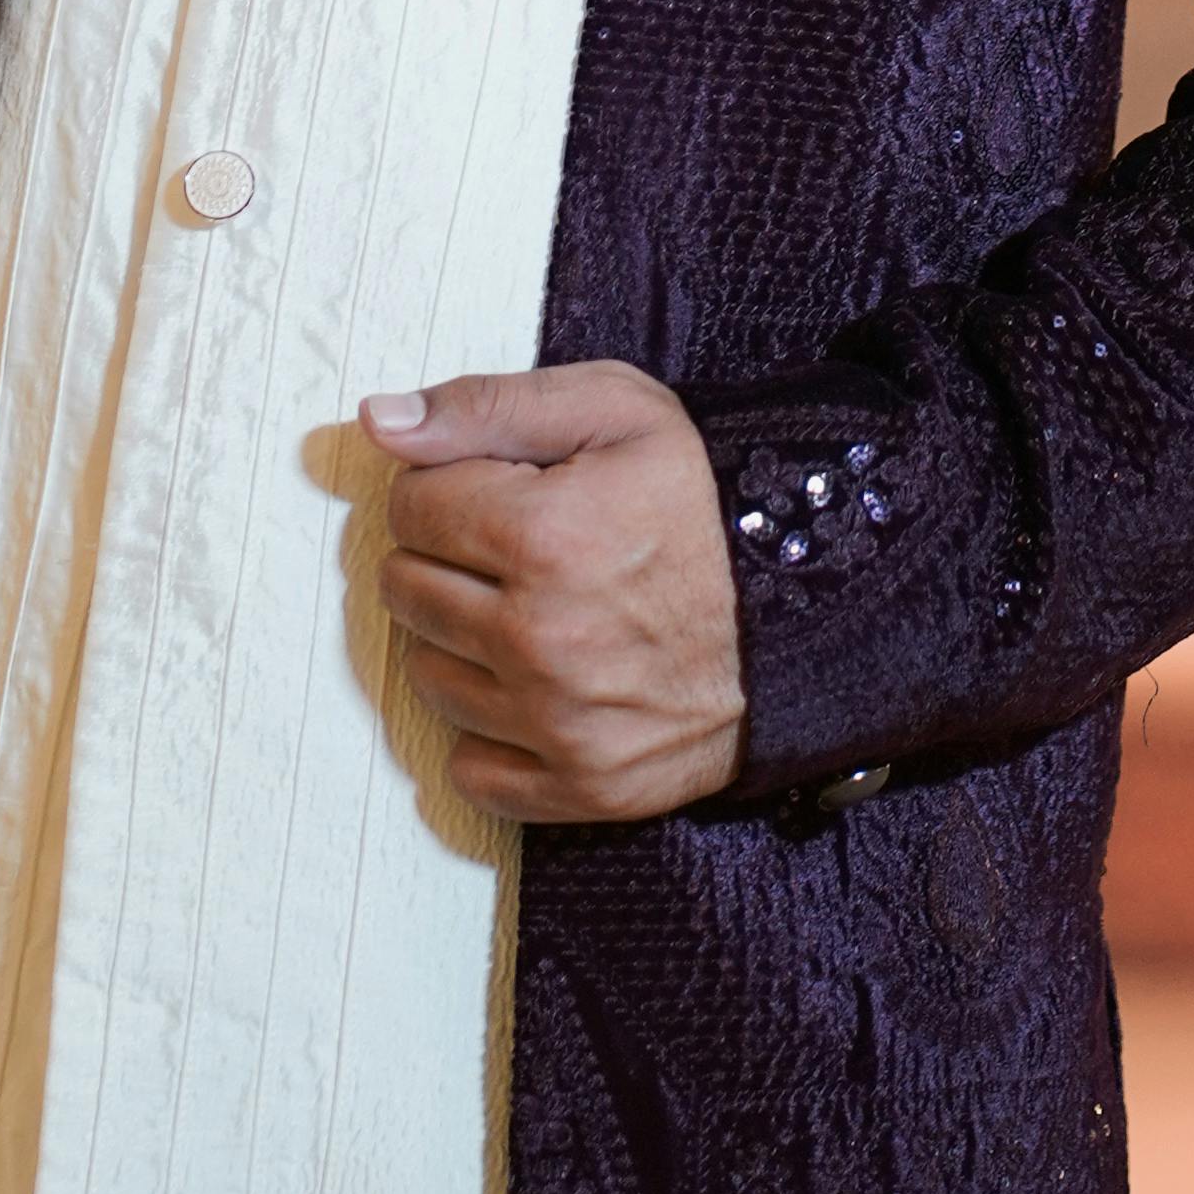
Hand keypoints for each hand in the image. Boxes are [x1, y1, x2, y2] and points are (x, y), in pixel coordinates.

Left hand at [361, 360, 746, 823]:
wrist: (815, 610)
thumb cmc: (710, 503)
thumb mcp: (615, 411)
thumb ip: (486, 406)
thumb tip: (378, 423)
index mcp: (541, 536)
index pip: (410, 507)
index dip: (446, 488)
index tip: (495, 490)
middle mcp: (538, 639)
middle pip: (404, 591)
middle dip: (443, 558)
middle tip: (509, 550)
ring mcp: (558, 723)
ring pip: (427, 676)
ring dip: (459, 640)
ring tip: (526, 611)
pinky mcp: (582, 786)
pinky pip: (469, 771)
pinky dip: (488, 730)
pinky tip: (533, 686)